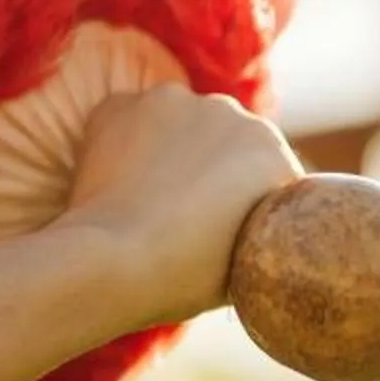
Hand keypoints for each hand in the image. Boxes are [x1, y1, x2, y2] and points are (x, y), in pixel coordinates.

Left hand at [66, 86, 304, 327]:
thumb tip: (243, 236)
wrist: (112, 262)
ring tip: (138, 198)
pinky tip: (109, 183)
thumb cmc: (179, 278)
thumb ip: (253, 233)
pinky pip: (123, 120)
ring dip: (162, 151)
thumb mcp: (243, 267)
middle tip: (172, 212)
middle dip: (201, 169)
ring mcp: (174, 102)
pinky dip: (117, 144)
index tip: (211, 225)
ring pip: (172, 124)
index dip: (234, 200)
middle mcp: (231, 113)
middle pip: (217, 140)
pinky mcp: (120, 104)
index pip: (256, 171)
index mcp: (270, 154)